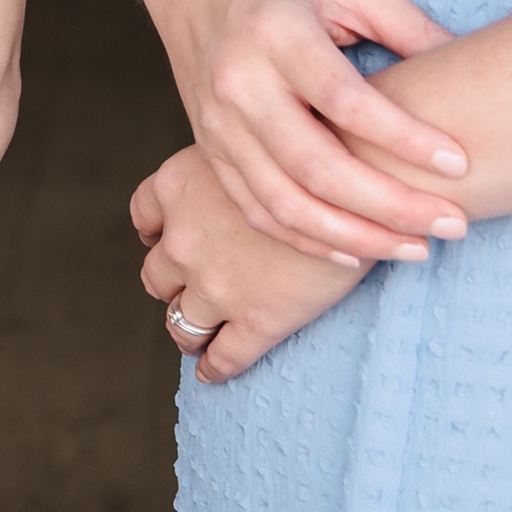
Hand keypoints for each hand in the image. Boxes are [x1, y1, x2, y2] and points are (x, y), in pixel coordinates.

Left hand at [136, 144, 366, 384]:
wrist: (366, 172)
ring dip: (185, 329)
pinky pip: (223, 356)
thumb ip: (230, 162)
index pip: (144, 216)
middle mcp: (183, 237)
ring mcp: (215, 284)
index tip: (164, 238)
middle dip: (171, 283)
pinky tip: (213, 373)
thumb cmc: (317, 142)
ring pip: (180, 323)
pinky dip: (213, 368)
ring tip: (197, 338)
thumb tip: (239, 171)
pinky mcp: (257, 320)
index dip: (156, 231)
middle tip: (188, 290)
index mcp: (177, 184)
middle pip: (157, 274)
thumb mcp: (250, 138)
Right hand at [137, 0, 475, 266]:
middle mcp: (239, 83)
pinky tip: (358, 253)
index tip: (461, 163)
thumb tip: (472, 78)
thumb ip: (407, 28)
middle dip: (391, 206)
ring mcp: (217, 123)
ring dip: (355, 237)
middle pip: (316, 167)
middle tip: (454, 223)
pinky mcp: (209, 149)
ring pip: (285, 203)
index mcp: (275, 32)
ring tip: (417, 249)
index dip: (404, 139)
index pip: (345, 101)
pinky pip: (258, 210)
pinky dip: (307, 241)